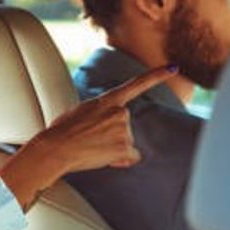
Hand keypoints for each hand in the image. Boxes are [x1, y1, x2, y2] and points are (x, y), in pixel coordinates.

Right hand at [0, 65, 176, 208]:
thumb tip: (101, 128)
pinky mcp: (124, 147)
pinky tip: (101, 158)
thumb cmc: (60, 133)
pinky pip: (130, 158)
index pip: (136, 85)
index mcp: (106, 100)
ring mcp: (123, 130)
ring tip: (92, 148)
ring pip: (127, 144)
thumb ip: (98, 113)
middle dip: (114, 136)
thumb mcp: (79, 112)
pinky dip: (119, 161)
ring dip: (113, 149)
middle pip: (126, 127)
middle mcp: (119, 112)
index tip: (174, 68)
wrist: (55, 148)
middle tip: (92, 140)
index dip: (157, 76)